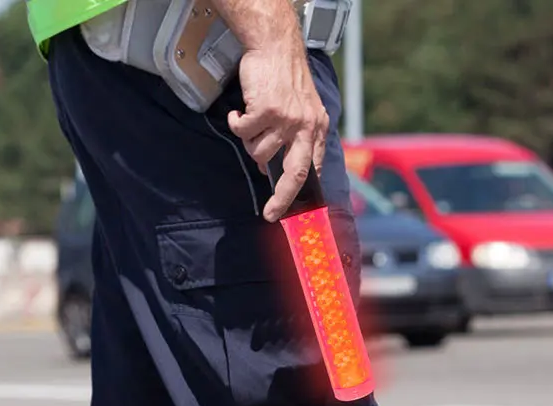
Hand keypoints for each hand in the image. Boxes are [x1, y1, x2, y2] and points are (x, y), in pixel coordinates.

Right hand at [227, 38, 328, 221]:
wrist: (275, 45)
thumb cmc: (285, 76)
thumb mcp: (304, 108)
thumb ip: (297, 137)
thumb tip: (272, 167)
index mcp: (317, 129)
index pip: (312, 169)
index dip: (301, 192)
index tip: (290, 209)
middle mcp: (305, 126)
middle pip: (295, 174)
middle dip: (282, 198)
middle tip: (270, 213)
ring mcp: (286, 119)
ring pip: (259, 152)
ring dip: (248, 141)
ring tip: (250, 122)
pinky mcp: (267, 111)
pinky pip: (243, 131)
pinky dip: (236, 123)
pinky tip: (239, 112)